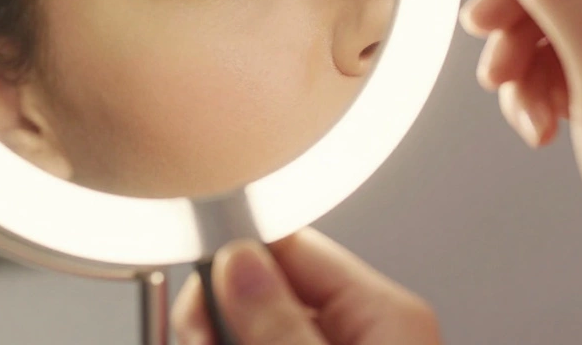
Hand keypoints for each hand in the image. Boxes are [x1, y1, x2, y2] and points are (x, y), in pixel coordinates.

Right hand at [171, 229, 441, 344]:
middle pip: (264, 289)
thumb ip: (278, 322)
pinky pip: (261, 343)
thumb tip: (238, 261)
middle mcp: (368, 331)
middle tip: (199, 338)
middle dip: (220, 310)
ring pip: (253, 325)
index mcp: (387, 315)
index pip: (292, 245)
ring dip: (219, 336)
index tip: (194, 273)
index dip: (234, 253)